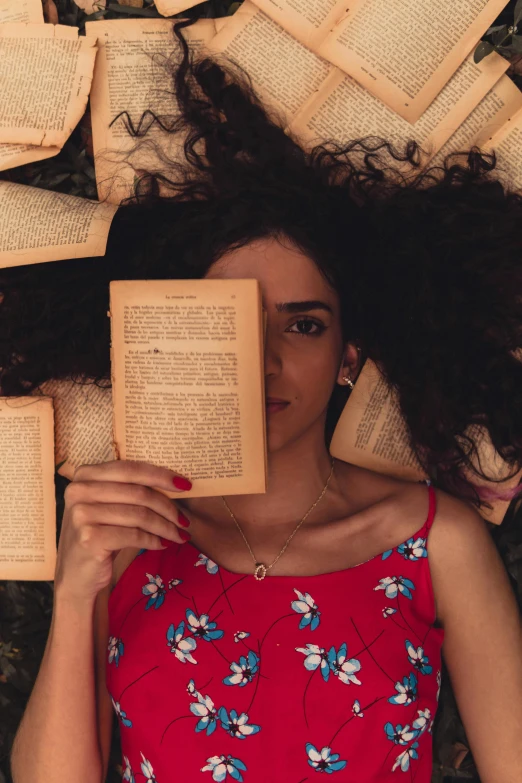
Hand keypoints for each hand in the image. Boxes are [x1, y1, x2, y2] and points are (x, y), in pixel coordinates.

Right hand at [53, 459, 191, 603]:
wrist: (76, 576)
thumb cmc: (99, 535)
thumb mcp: (108, 505)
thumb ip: (129, 489)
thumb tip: (176, 482)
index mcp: (84, 475)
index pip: (130, 469)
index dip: (161, 475)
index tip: (185, 485)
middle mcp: (79, 491)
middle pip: (138, 493)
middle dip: (168, 507)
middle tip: (185, 519)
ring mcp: (82, 514)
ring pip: (140, 515)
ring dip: (166, 527)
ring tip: (179, 535)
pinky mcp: (89, 538)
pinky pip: (134, 535)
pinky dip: (153, 540)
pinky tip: (163, 544)